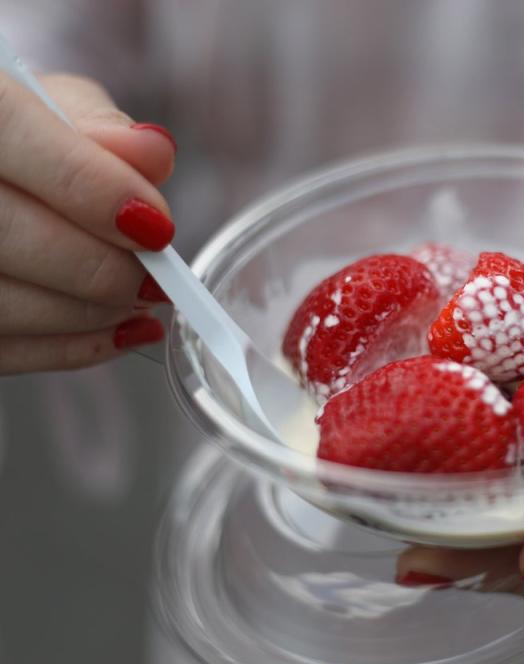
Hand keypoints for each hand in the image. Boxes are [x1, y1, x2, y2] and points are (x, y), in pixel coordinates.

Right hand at [0, 72, 176, 373]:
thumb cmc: (16, 134)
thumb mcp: (52, 104)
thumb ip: (100, 127)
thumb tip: (154, 155)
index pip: (9, 132)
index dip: (92, 187)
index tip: (156, 226)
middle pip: (2, 232)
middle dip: (99, 267)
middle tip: (154, 276)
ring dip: (89, 313)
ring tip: (139, 299)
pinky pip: (0, 347)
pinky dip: (70, 346)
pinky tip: (119, 329)